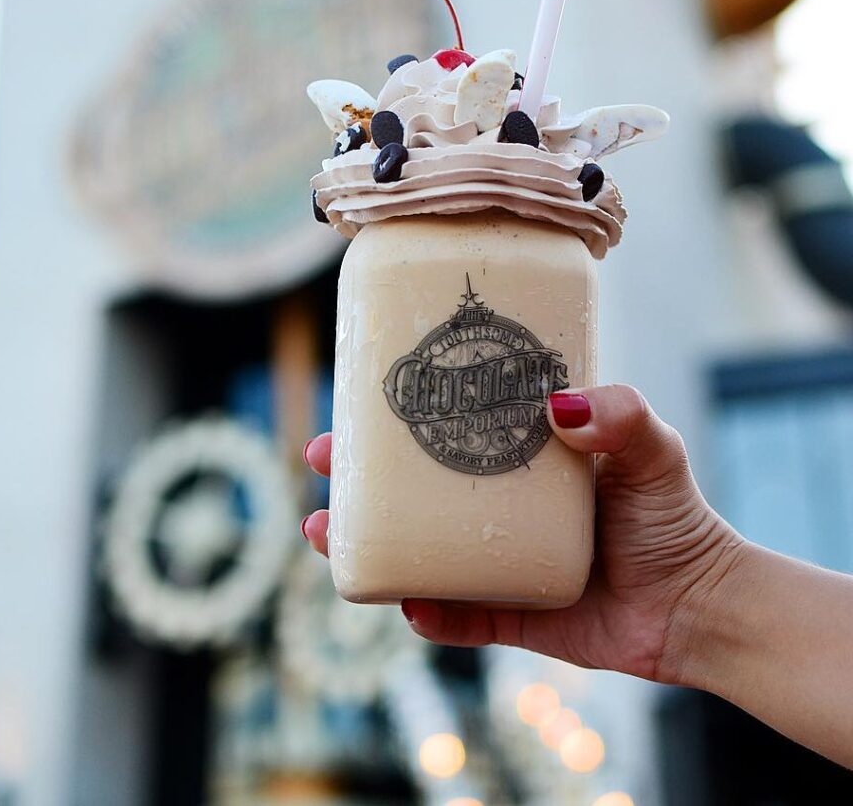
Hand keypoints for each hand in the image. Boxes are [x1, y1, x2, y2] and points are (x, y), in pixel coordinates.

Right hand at [301, 384, 745, 685]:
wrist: (699, 607)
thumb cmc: (675, 518)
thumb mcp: (653, 451)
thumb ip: (622, 416)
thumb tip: (558, 405)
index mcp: (516, 461)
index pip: (444, 429)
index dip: (393, 418)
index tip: (355, 402)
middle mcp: (495, 510)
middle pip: (408, 493)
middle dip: (353, 480)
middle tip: (320, 461)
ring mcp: (495, 563)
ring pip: (414, 553)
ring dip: (365, 544)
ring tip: (323, 534)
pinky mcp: (508, 617)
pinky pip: (455, 618)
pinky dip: (426, 613)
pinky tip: (407, 603)